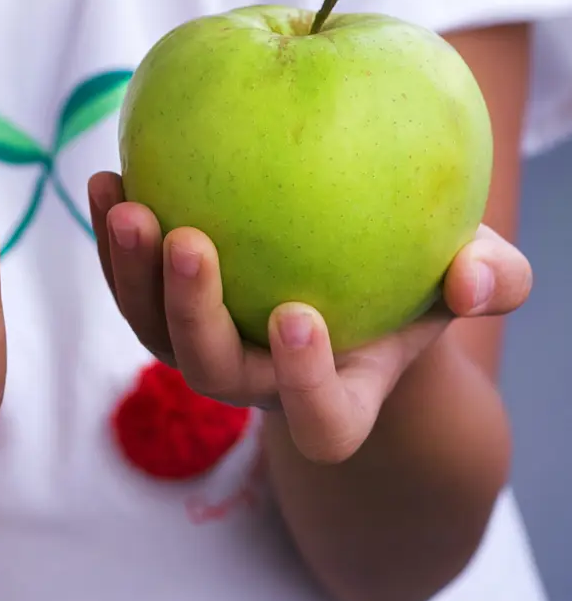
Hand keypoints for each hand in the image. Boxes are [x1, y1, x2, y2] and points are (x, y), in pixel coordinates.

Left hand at [89, 172, 531, 463]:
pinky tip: (108, 179)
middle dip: (191, 313)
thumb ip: (491, 281)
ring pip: (154, 332)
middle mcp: (259, 384)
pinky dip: (112, 240)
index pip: (321, 421)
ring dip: (131, 273)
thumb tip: (471, 278)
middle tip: (187, 240)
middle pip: (211, 375)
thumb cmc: (418, 282)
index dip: (304, 385)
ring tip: (126, 203)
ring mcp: (205, 350)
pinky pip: (129, 285)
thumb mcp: (469, 278)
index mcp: (335, 395)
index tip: (298, 316)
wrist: (352, 278)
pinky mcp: (166, 311)